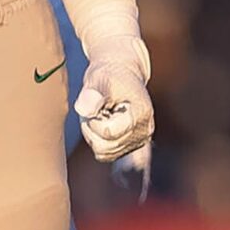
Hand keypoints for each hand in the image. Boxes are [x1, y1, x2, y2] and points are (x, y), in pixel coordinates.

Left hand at [73, 40, 154, 163]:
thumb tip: (85, 109)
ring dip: (93, 134)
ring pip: (103, 152)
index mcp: (141, 113)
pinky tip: (101, 122)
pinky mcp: (130, 147)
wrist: (120, 75)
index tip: (95, 103)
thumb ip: (92, 93)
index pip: (108, 132)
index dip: (93, 120)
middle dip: (91, 128)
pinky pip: (105, 154)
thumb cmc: (109, 75)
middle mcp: (145, 131)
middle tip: (93, 107)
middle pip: (105, 146)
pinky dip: (97, 140)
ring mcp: (139, 141)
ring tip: (97, 113)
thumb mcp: (99, 78)